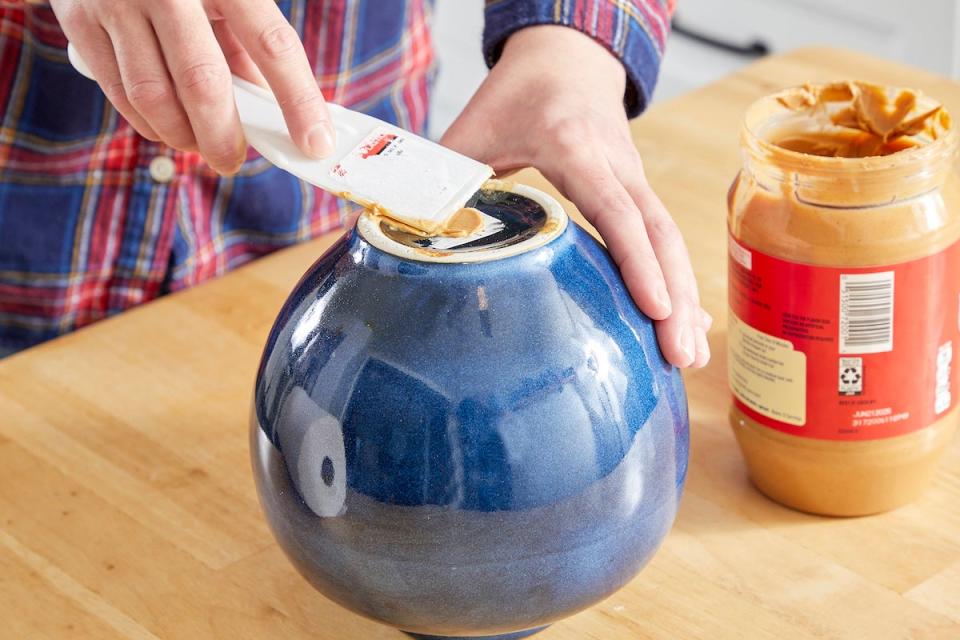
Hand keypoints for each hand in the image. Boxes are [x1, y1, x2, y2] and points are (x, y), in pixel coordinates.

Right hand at [50, 0, 334, 173]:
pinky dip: (147, 122)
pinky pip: (119, 93)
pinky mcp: (80, 22)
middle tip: (232, 160)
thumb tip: (273, 113)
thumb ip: (247, 47)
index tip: (315, 143)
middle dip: (223, 138)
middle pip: (204, 84)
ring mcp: (117, 3)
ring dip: (182, 136)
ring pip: (154, 98)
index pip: (272, 44)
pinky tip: (165, 125)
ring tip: (197, 143)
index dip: (298, 101)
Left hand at [441, 26, 710, 368]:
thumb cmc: (514, 95)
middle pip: (657, 232)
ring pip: (669, 238)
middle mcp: (616, 163)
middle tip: (682, 357)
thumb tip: (405, 239)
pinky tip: (685, 322)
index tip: (655, 309)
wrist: (565, 59)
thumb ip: (447, 181)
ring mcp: (634, 177)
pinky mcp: (638, 191)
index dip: (636, 261)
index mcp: (575, 146)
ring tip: (691, 356)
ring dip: (685, 296)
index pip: (614, 209)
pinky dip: (676, 279)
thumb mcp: (473, 129)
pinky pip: (663, 237)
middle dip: (675, 295)